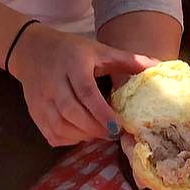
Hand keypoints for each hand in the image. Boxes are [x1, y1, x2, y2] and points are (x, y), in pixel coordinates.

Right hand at [7, 24, 159, 146]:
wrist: (31, 49)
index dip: (101, 113)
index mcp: (72, 64)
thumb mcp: (98, 50)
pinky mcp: (34, 111)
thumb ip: (128, 60)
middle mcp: (53, 82)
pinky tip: (80, 134)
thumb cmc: (71, 51)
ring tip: (98, 134)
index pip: (86, 92)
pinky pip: (50, 133)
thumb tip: (158, 66)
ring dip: (82, 135)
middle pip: (72, 112)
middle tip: (112, 134)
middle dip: (94, 128)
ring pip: (59, 126)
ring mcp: (40, 98)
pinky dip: (67, 139)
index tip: (117, 127)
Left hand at [121, 96, 189, 189]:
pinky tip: (145, 183)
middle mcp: (177, 153)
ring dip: (165, 189)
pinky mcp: (133, 144)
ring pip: (161, 175)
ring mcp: (155, 151)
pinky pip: (137, 159)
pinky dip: (140, 171)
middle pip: (188, 178)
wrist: (147, 78)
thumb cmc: (181, 95)